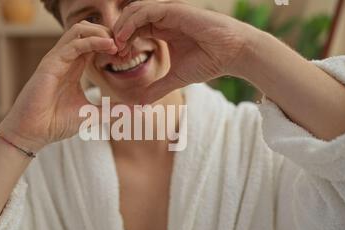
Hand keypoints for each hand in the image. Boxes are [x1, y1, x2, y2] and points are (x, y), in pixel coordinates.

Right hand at [0, 21, 117, 150]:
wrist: (33, 133)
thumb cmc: (55, 123)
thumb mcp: (92, 115)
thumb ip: (112, 110)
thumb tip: (136, 112)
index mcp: (74, 67)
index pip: (94, 43)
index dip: (112, 44)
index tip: (127, 54)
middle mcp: (65, 59)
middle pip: (88, 31)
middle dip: (109, 34)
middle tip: (124, 48)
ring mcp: (57, 59)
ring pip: (79, 29)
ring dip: (101, 33)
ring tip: (117, 45)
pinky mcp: (51, 63)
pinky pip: (73, 43)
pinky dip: (92, 41)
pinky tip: (108, 46)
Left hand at [113, 0, 254, 102]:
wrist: (232, 54)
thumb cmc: (209, 62)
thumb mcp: (175, 78)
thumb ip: (157, 88)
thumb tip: (140, 104)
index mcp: (163, 30)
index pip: (134, 29)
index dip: (122, 42)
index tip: (116, 59)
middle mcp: (164, 19)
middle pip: (131, 18)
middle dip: (118, 33)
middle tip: (112, 52)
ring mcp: (169, 12)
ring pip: (135, 11)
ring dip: (122, 27)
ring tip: (116, 45)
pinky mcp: (175, 10)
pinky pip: (146, 10)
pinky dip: (132, 22)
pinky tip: (125, 38)